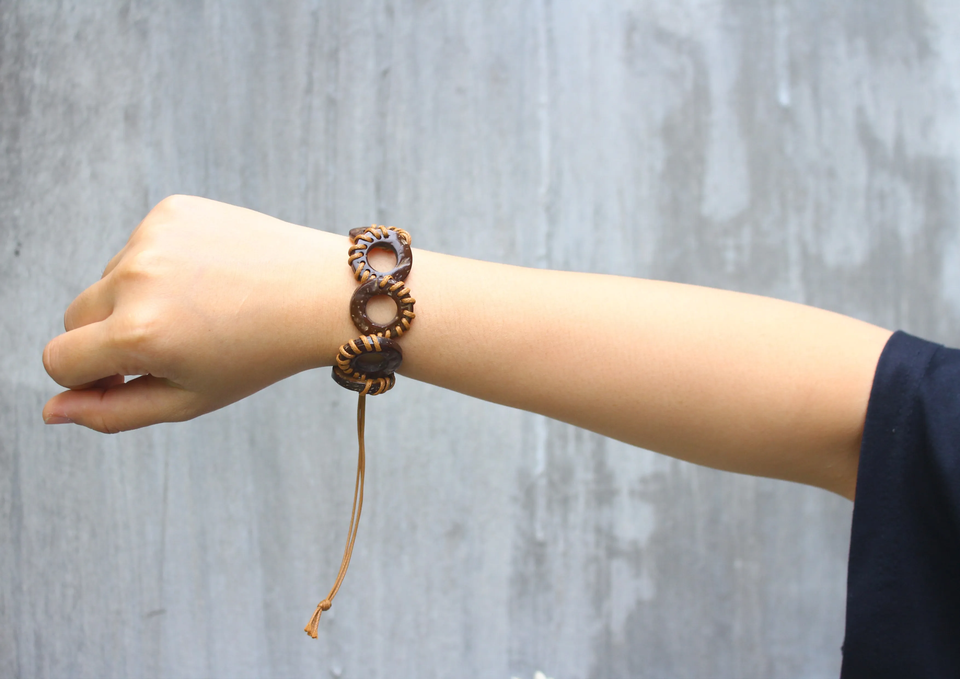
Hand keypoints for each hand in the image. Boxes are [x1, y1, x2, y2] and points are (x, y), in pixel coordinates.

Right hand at [42, 195, 352, 432]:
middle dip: (106, 339)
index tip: (118, 380)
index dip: (84, 378)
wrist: (320, 293)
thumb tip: (52, 411)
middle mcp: (138, 278)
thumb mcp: (189, 399)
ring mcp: (153, 237)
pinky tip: (209, 278)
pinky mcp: (171, 210)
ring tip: (202, 310)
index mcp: (139, 333)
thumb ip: (112, 412)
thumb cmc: (259, 355)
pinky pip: (139, 247)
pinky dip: (161, 266)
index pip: (58, 360)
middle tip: (168, 347)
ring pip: (109, 280)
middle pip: (75, 318)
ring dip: (137, 299)